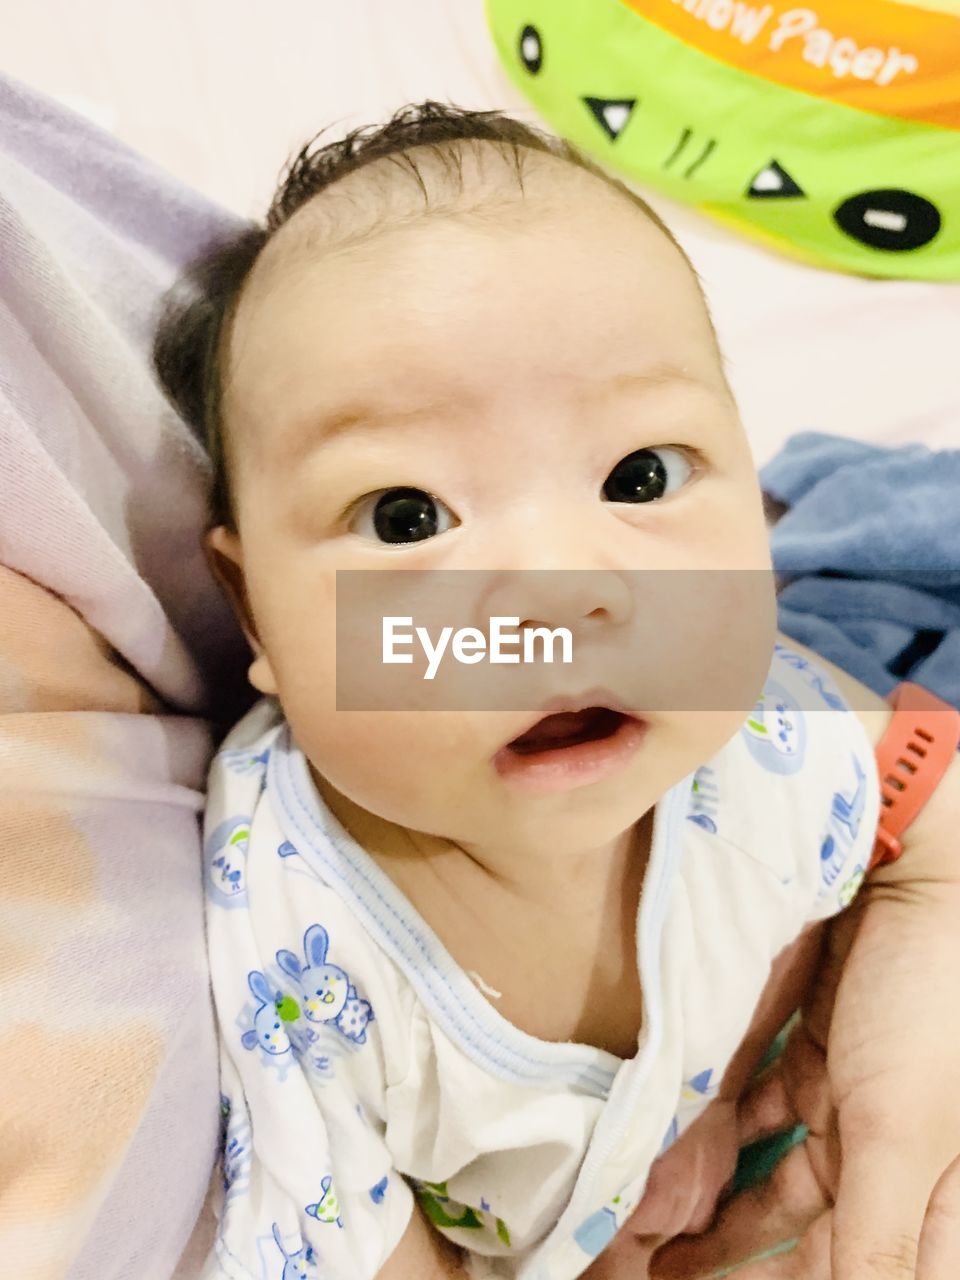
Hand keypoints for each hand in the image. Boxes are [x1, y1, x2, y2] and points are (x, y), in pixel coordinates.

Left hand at [651, 864, 959, 1278]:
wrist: (910, 882)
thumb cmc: (927, 1010)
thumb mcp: (904, 1134)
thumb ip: (881, 1238)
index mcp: (939, 1201)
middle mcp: (896, 1163)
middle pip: (814, 1244)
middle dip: (739, 1267)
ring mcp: (853, 1108)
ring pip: (778, 1186)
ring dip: (719, 1213)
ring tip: (650, 1242)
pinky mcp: (817, 1058)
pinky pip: (760, 1116)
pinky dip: (719, 1141)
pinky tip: (670, 1165)